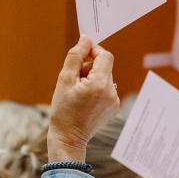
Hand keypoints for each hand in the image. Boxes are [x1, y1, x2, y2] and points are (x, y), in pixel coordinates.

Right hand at [47, 36, 119, 161]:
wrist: (69, 138)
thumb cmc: (63, 110)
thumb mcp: (64, 80)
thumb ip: (76, 57)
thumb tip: (86, 39)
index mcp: (100, 84)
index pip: (105, 55)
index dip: (93, 51)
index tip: (81, 55)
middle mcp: (112, 92)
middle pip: (105, 66)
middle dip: (89, 67)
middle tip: (74, 79)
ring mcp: (115, 101)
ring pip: (105, 77)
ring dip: (92, 78)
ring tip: (78, 92)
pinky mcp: (114, 107)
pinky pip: (106, 89)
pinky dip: (96, 89)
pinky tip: (85, 100)